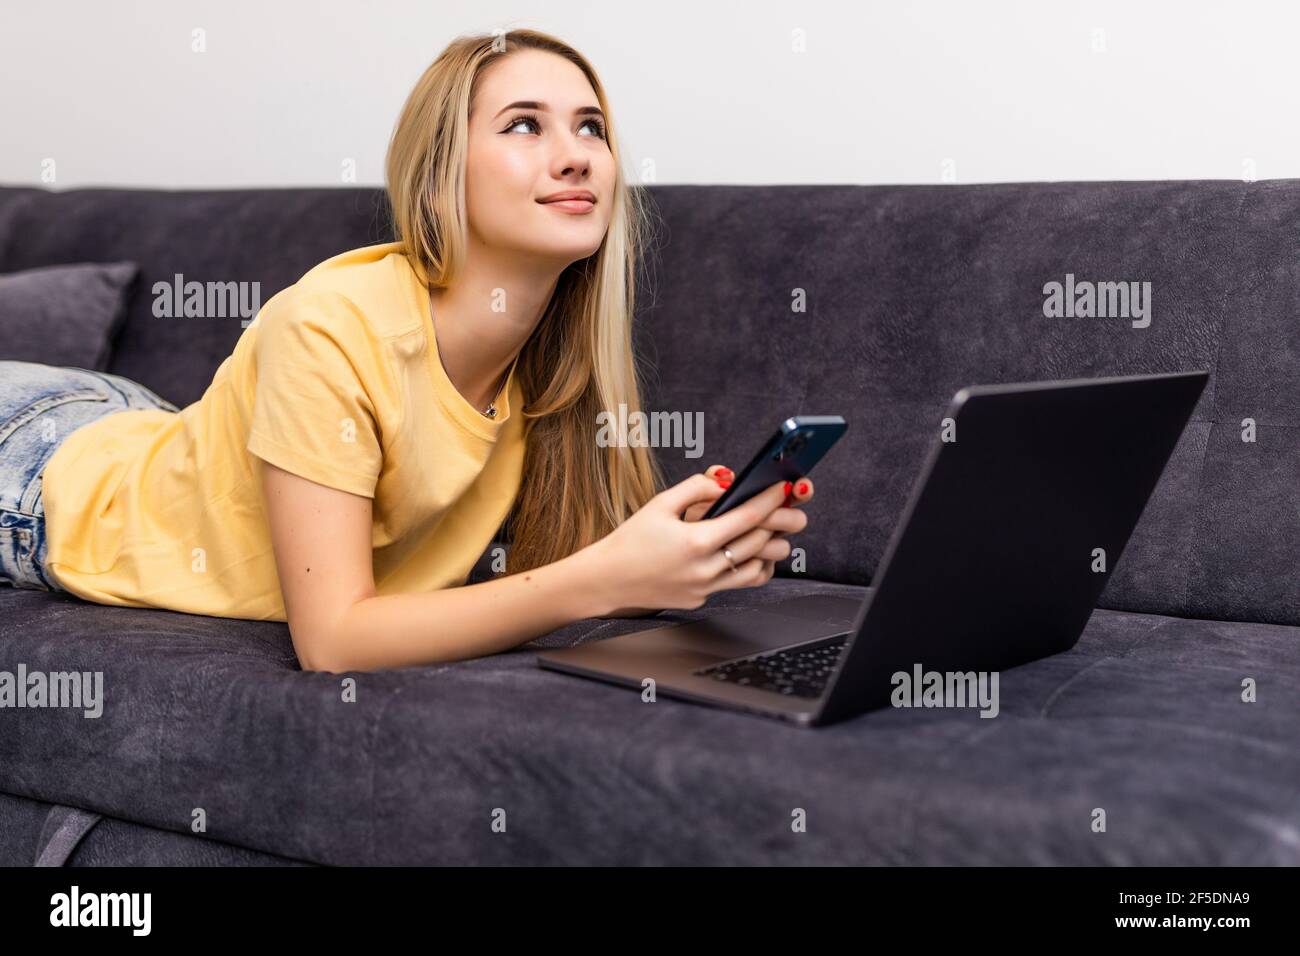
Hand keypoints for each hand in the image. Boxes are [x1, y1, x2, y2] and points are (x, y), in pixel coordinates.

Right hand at [586, 466, 812, 615]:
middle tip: (791, 509)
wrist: (607, 580)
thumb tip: (726, 483)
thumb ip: (696, 488)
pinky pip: (738, 583)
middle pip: (759, 544)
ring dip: (770, 550)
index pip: (747, 518)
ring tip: (773, 532)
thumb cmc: (630, 540)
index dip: (770, 500)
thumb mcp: (659, 504)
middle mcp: (705, 568)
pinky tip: (752, 555)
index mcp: (696, 541)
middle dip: (780, 523)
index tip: (784, 488)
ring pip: (756, 569)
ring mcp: (705, 588)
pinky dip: (752, 568)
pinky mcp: (702, 599)